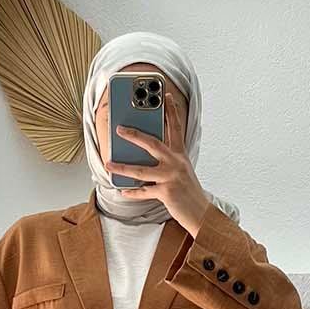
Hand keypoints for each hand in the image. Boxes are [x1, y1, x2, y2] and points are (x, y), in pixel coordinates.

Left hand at [108, 88, 210, 237]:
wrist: (201, 213)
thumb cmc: (188, 191)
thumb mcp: (180, 171)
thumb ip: (165, 160)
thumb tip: (139, 156)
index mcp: (180, 155)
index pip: (175, 128)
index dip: (171, 110)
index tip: (166, 95)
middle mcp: (176, 163)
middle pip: (153, 144)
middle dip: (134, 135)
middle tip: (119, 128)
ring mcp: (171, 177)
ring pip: (141, 170)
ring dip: (122, 168)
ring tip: (108, 164)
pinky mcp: (166, 193)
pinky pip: (144, 191)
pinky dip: (132, 192)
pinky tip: (122, 191)